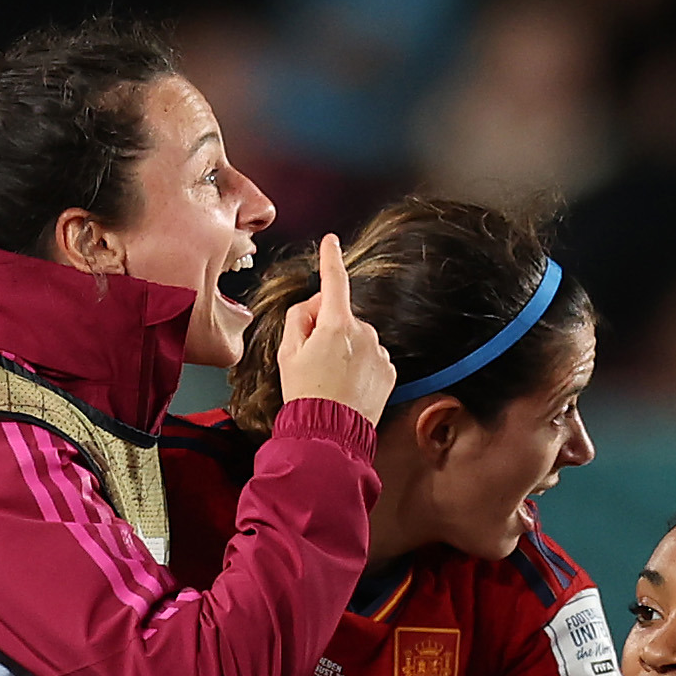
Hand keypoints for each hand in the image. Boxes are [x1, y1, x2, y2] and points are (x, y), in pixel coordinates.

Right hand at [272, 233, 396, 417]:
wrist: (329, 433)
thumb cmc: (306, 394)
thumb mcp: (287, 352)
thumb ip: (299, 318)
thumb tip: (313, 307)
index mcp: (336, 325)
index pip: (334, 282)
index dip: (331, 258)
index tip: (331, 242)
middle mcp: (363, 334)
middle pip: (342, 316)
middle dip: (328, 327)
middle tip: (313, 358)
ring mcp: (378, 353)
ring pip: (358, 338)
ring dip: (345, 349)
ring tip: (330, 378)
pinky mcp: (389, 371)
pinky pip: (371, 357)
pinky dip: (360, 366)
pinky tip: (347, 385)